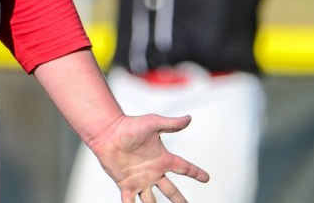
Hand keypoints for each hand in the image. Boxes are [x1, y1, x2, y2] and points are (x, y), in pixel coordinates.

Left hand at [90, 113, 209, 202]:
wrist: (107, 131)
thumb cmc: (129, 125)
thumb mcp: (153, 123)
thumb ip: (171, 124)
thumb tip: (189, 118)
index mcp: (162, 158)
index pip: (184, 167)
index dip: (195, 172)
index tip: (206, 178)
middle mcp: (153, 171)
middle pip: (171, 191)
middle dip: (180, 201)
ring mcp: (140, 180)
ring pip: (152, 201)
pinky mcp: (126, 185)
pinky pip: (130, 202)